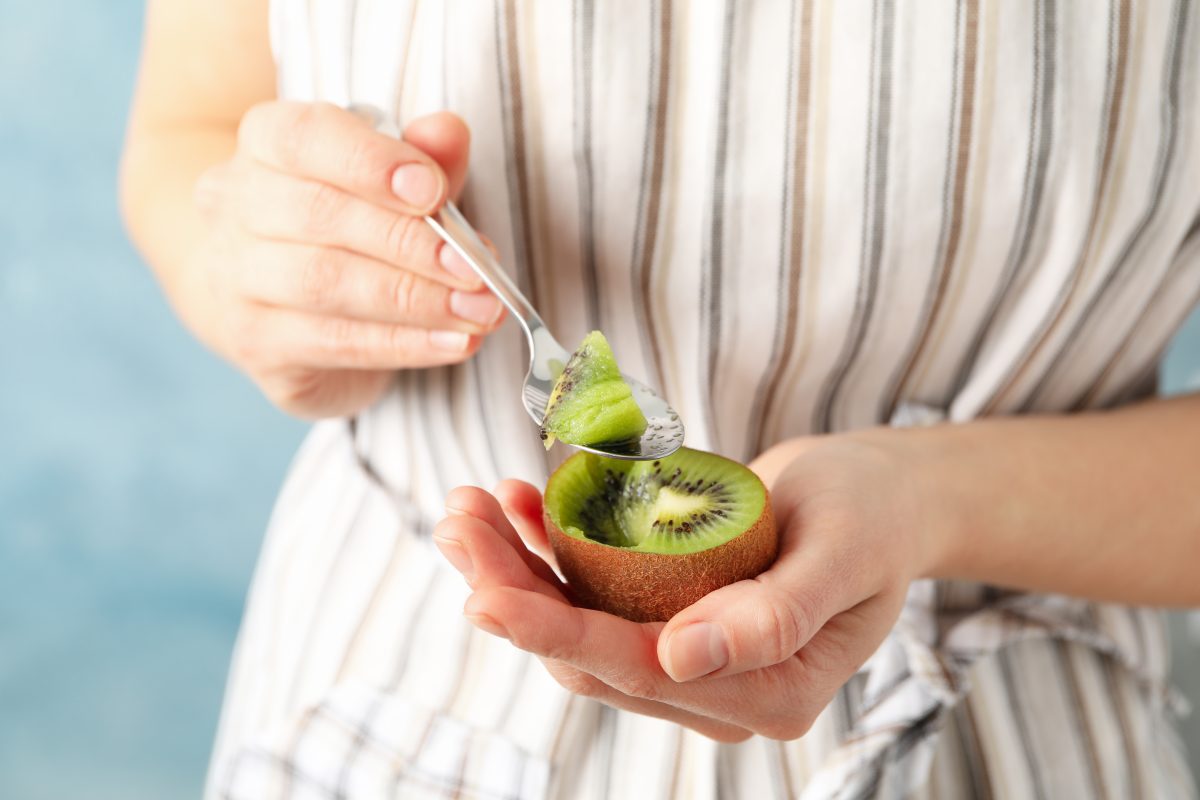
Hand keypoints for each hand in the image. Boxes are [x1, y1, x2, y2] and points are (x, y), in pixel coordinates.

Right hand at [181, 101, 503, 417]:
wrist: (274, 304)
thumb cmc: (346, 227)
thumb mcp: (393, 182)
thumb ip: (426, 156)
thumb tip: (449, 131)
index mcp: (264, 144)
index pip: (304, 137)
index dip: (371, 162)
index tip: (433, 191)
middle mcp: (235, 206)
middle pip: (320, 216)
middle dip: (411, 244)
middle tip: (477, 268)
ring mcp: (235, 279)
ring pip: (326, 284)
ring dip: (417, 299)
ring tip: (480, 311)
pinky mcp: (256, 344)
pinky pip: (335, 342)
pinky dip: (405, 343)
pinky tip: (455, 342)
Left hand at [433, 435, 935, 740]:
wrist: (882, 498)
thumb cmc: (873, 515)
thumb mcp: (843, 551)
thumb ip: (776, 614)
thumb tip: (683, 661)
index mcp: (767, 694)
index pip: (637, 671)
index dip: (554, 632)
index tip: (483, 592)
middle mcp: (718, 689)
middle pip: (589, 654)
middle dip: (512, 591)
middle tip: (458, 522)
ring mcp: (690, 659)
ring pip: (577, 626)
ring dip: (515, 569)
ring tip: (468, 507)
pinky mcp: (669, 618)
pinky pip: (594, 596)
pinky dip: (548, 550)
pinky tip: (518, 503)